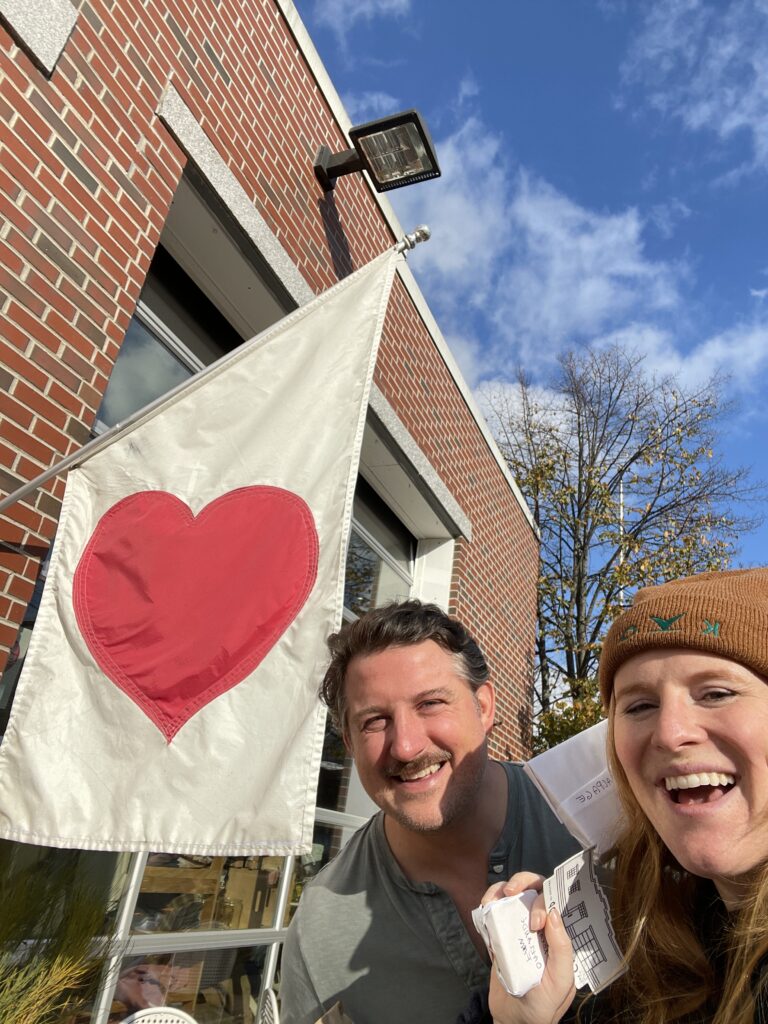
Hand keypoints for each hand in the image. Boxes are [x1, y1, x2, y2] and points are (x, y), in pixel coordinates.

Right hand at [482, 873, 575, 1023]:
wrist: (513, 1022)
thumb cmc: (543, 1006)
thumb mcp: (560, 983)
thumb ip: (562, 950)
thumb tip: (553, 915)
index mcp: (557, 937)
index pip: (554, 903)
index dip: (544, 902)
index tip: (535, 923)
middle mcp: (539, 928)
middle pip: (533, 889)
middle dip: (522, 882)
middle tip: (510, 893)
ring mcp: (517, 930)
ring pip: (511, 895)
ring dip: (500, 889)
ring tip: (491, 900)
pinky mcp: (499, 937)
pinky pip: (493, 912)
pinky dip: (487, 903)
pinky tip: (484, 908)